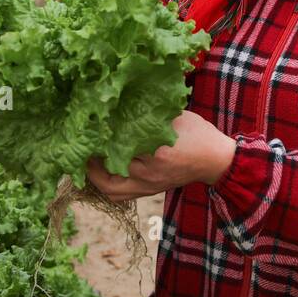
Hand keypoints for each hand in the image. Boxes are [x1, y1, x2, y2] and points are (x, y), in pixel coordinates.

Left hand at [86, 110, 235, 201]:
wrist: (216, 161)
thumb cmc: (197, 133)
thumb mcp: (174, 116)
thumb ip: (147, 111)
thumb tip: (118, 102)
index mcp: (156, 151)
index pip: (118, 143)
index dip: (99, 135)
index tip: (88, 123)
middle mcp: (148, 173)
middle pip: (106, 171)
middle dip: (89, 160)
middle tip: (80, 145)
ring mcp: (147, 187)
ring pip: (109, 188)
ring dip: (93, 176)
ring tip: (86, 160)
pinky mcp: (148, 192)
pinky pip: (118, 194)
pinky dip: (105, 184)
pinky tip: (100, 171)